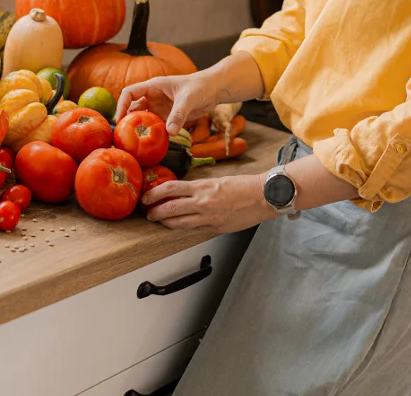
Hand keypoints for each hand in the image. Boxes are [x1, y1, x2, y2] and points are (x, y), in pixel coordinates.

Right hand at [116, 71, 219, 133]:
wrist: (214, 89)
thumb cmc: (200, 86)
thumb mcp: (188, 99)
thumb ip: (178, 114)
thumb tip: (170, 132)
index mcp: (153, 86)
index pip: (129, 93)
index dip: (121, 105)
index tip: (120, 120)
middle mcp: (153, 96)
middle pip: (133, 107)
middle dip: (127, 120)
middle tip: (123, 136)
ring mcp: (160, 107)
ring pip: (143, 118)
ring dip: (139, 128)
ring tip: (133, 142)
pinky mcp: (168, 116)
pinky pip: (156, 125)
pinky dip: (152, 133)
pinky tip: (150, 143)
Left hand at [142, 174, 274, 233]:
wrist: (263, 197)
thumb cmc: (243, 186)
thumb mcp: (216, 181)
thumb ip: (199, 189)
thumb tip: (182, 194)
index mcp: (202, 187)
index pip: (170, 189)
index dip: (154, 194)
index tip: (147, 197)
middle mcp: (203, 202)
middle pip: (170, 208)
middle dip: (155, 212)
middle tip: (147, 213)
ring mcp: (209, 217)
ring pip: (179, 223)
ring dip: (166, 223)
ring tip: (159, 221)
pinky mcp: (215, 228)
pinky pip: (194, 229)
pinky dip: (182, 227)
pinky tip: (177, 226)